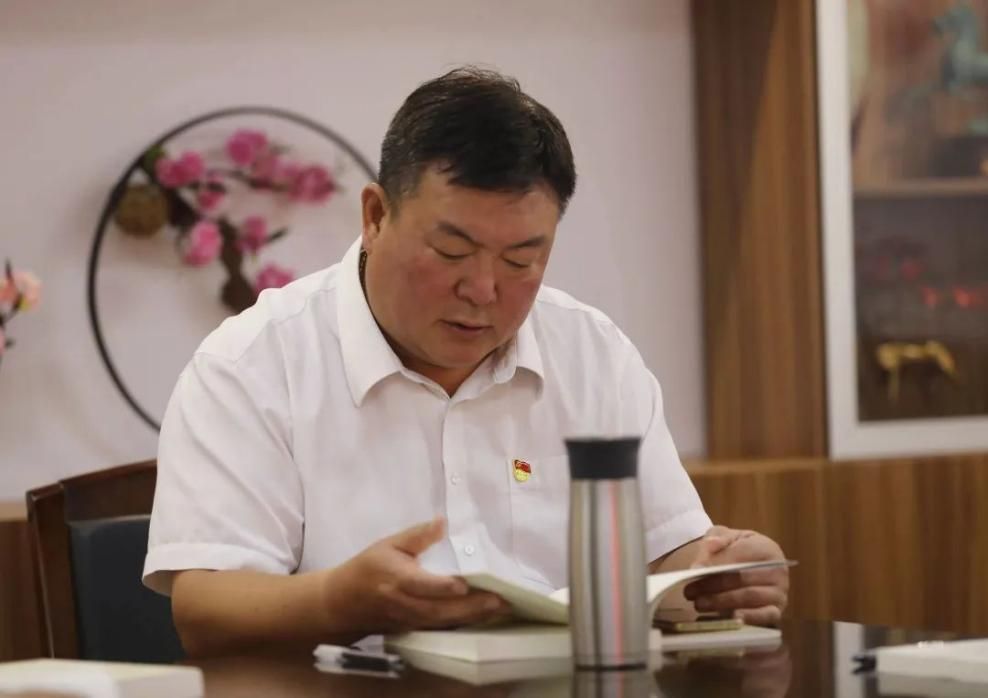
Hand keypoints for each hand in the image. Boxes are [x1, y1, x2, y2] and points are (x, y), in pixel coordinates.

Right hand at [326, 517, 507, 634]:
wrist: (342, 603)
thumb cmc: (367, 568)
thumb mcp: (388, 545)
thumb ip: (417, 535)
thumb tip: (443, 523)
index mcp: (397, 580)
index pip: (422, 585)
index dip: (442, 587)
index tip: (464, 584)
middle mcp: (404, 604)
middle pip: (438, 610)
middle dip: (470, 607)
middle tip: (499, 601)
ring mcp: (410, 621)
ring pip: (443, 622)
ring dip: (472, 618)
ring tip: (499, 610)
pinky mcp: (414, 630)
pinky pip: (441, 629)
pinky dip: (463, 625)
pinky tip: (483, 618)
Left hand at [682, 525, 787, 626]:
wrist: (748, 567)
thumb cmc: (736, 551)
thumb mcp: (725, 537)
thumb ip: (717, 537)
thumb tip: (711, 545)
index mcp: (766, 548)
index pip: (740, 554)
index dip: (717, 562)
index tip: (695, 569)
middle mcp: (777, 571)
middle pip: (742, 578)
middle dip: (713, 585)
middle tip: (691, 591)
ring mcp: (779, 593)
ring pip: (749, 597)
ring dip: (721, 602)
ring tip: (699, 603)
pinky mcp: (777, 612)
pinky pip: (765, 616)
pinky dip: (749, 617)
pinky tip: (732, 618)